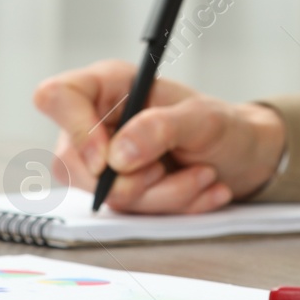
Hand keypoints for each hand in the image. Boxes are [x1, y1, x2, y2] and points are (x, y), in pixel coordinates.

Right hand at [31, 60, 287, 212]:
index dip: (75, 130)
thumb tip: (118, 155)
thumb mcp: (204, 119)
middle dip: (131, 179)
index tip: (109, 159)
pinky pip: (128, 213)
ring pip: (106, 196)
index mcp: (109, 86)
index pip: (56, 97)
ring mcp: (103, 161)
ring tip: (200, 174)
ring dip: (162, 195)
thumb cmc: (223, 126)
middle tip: (168, 167)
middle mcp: (97, 121)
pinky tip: (196, 186)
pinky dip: (169, 206)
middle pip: (71, 162)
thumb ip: (161, 128)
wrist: (244, 157)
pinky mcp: (117, 191)